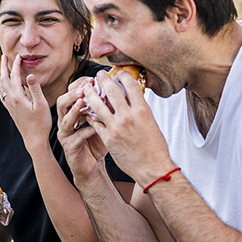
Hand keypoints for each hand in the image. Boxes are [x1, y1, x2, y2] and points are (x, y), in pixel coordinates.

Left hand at [0, 54, 51, 151]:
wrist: (34, 139)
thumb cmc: (40, 123)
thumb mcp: (41, 105)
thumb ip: (35, 89)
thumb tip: (29, 74)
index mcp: (18, 97)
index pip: (14, 76)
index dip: (16, 65)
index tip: (19, 56)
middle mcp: (11, 100)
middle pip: (4, 79)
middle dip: (4, 67)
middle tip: (3, 55)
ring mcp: (9, 105)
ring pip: (0, 87)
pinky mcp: (10, 110)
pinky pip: (1, 95)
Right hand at [57, 76, 109, 180]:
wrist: (93, 165)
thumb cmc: (99, 140)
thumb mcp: (103, 120)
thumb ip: (106, 106)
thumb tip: (118, 88)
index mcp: (73, 111)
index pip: (71, 92)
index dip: (80, 84)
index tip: (93, 79)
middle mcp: (66, 121)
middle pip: (62, 102)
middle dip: (72, 94)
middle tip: (84, 88)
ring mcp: (66, 134)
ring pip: (65, 120)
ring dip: (74, 111)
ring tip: (83, 103)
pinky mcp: (69, 147)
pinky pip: (76, 137)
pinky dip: (85, 131)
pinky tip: (94, 127)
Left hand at [80, 70, 175, 184]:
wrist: (152, 168)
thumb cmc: (155, 147)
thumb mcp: (151, 122)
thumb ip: (141, 109)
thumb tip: (134, 98)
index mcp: (142, 110)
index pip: (131, 85)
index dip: (123, 75)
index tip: (119, 72)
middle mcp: (128, 116)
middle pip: (112, 91)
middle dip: (103, 80)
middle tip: (98, 75)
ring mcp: (116, 127)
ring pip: (98, 105)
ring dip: (90, 94)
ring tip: (86, 88)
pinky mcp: (108, 139)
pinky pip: (95, 123)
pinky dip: (90, 115)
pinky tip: (87, 110)